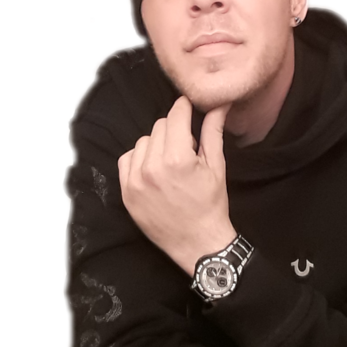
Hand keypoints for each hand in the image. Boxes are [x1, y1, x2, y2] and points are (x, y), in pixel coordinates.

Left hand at [117, 96, 234, 270]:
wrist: (198, 242)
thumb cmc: (211, 205)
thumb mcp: (216, 167)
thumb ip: (213, 132)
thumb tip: (219, 104)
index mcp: (178, 159)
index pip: (176, 116)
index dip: (184, 107)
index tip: (189, 106)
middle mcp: (152, 167)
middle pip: (159, 127)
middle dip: (174, 130)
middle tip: (186, 147)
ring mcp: (135, 181)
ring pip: (143, 141)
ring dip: (157, 145)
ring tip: (170, 162)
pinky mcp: (126, 192)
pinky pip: (127, 159)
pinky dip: (139, 159)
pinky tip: (154, 170)